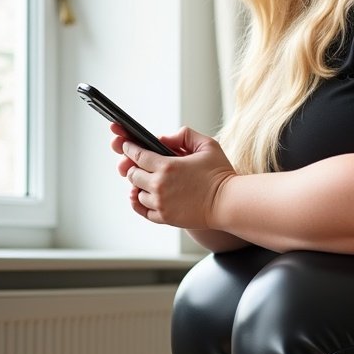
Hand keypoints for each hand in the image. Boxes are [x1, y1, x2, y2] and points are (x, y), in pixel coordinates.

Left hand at [111, 124, 235, 229]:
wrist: (228, 202)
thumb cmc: (220, 174)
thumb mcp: (207, 145)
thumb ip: (184, 135)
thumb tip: (163, 138)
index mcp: (167, 166)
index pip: (137, 154)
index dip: (129, 148)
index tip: (125, 145)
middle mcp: (159, 185)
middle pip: (132, 173)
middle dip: (134, 166)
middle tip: (138, 164)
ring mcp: (160, 203)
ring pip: (136, 191)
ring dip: (139, 184)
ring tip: (148, 180)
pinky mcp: (164, 217)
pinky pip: (141, 210)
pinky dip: (138, 202)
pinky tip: (141, 196)